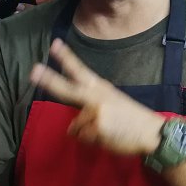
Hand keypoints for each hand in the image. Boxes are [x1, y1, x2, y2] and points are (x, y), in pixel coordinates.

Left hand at [31, 39, 163, 156]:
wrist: (152, 132)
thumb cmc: (132, 119)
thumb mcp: (112, 103)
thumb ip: (90, 105)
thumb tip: (71, 124)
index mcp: (100, 88)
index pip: (80, 70)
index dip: (66, 58)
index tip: (53, 44)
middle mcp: (96, 96)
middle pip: (67, 88)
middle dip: (49, 80)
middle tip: (33, 70)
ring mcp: (96, 111)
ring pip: (76, 126)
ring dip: (87, 133)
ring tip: (108, 131)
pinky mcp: (97, 127)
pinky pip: (83, 138)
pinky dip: (92, 142)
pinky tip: (108, 138)